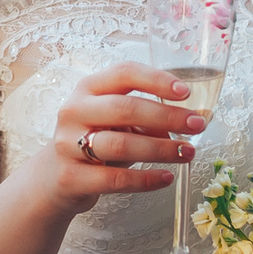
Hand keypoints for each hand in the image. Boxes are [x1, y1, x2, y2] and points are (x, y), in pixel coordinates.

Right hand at [17, 62, 204, 219]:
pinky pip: (115, 179)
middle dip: (167, 117)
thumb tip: (187, 122)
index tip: (186, 92)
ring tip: (188, 154)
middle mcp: (74, 111)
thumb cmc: (94, 140)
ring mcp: (68, 144)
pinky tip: (166, 178)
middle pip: (125, 108)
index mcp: (88, 88)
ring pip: (122, 144)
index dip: (157, 80)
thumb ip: (144, 117)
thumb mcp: (114, 121)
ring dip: (162, 149)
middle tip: (197, 125)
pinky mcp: (71, 177)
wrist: (55, 177)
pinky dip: (146, 179)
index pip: (124, 74)